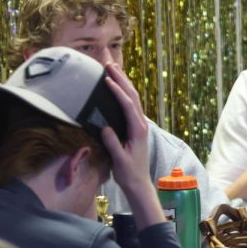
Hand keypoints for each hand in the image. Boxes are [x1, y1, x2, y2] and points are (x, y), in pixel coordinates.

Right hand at [99, 63, 152, 199]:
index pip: (128, 106)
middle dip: (122, 79)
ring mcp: (140, 125)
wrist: (139, 183)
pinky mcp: (136, 127)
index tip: (107, 80)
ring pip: (134, 98)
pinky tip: (118, 87)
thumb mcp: (119, 160)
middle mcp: (141, 124)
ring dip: (124, 83)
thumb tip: (105, 127)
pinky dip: (124, 93)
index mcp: (138, 130)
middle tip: (109, 65)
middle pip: (133, 96)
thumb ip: (113, 144)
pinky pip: (131, 105)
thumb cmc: (129, 173)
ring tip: (114, 69)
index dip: (118, 92)